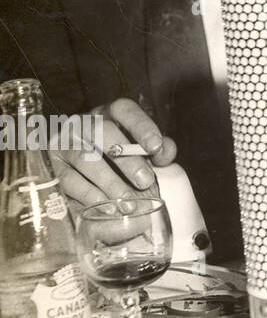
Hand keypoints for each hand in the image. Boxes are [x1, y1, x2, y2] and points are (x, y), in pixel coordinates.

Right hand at [52, 99, 176, 213]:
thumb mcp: (138, 150)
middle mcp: (83, 124)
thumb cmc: (116, 160)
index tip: (156, 146)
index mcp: (108, 114)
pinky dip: (90, 195)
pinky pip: (68, 180)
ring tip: (129, 202)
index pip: (124, 109)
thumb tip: (165, 151)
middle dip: (127, 158)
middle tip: (145, 181)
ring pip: (84, 157)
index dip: (141, 126)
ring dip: (109, 181)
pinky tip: (107, 208)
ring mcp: (62, 144)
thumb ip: (156, 149)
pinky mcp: (50, 167)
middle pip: (102, 132)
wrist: (78, 180)